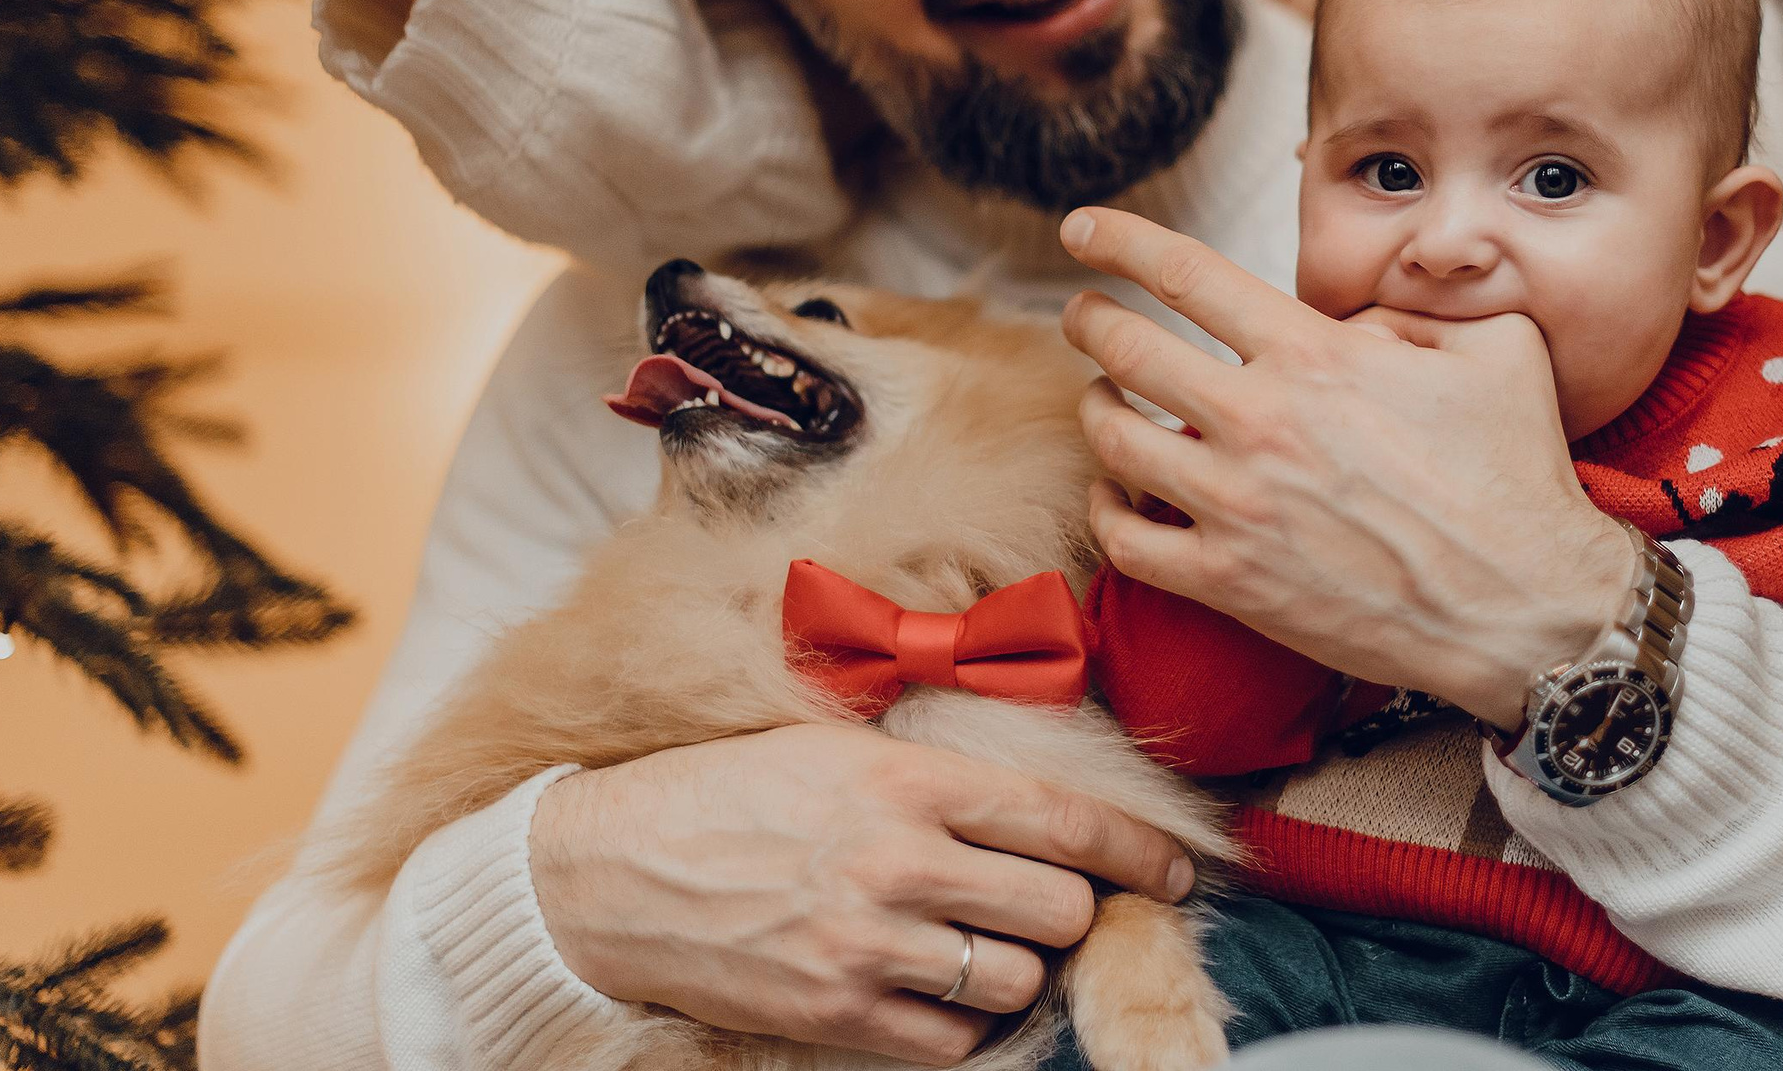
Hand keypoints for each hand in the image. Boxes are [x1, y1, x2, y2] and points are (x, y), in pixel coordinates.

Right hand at [529, 723, 1192, 1065]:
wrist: (608, 871)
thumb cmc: (727, 792)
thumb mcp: (835, 743)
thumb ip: (936, 767)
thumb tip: (1034, 793)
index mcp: (907, 779)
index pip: (1063, 816)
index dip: (1138, 849)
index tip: (1174, 868)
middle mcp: (899, 861)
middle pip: (1059, 906)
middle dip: (1076, 908)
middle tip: (1059, 902)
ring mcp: (869, 945)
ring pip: (1019, 978)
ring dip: (1021, 966)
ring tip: (990, 944)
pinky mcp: (838, 1014)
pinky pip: (957, 1040)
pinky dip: (969, 1023)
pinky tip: (947, 991)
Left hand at [1058, 207, 1639, 727]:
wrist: (1527, 608)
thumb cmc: (1519, 476)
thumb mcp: (1494, 349)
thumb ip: (1411, 316)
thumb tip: (1354, 325)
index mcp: (1315, 354)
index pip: (1185, 273)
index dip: (1119, 240)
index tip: (1084, 228)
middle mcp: (1261, 420)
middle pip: (1126, 348)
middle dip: (1089, 318)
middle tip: (1082, 312)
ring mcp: (1237, 505)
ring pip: (1113, 438)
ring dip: (1097, 406)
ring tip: (1103, 396)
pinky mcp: (1230, 582)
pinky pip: (1127, 539)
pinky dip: (1107, 507)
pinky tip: (1118, 491)